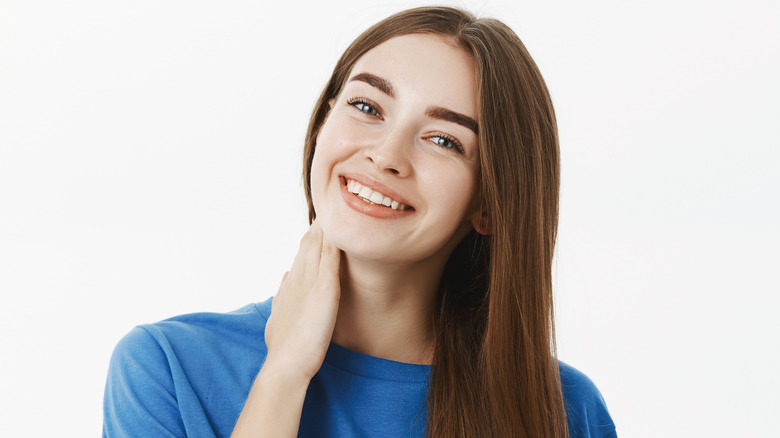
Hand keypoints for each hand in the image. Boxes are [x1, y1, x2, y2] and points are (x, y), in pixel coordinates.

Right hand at [263, 220, 340, 381]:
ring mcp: (310, 282)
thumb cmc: (283, 348)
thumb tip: (285, 276)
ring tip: (338, 207)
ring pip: (319, 246)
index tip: (319, 223)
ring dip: (328, 228)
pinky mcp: (324, 289)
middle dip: (320, 226)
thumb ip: (283, 295)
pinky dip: (336, 242)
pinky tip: (343, 229)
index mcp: (291, 284)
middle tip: (331, 204)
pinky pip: (331, 258)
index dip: (310, 236)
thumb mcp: (279, 315)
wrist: (285, 364)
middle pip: (309, 243)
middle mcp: (298, 278)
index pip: (301, 253)